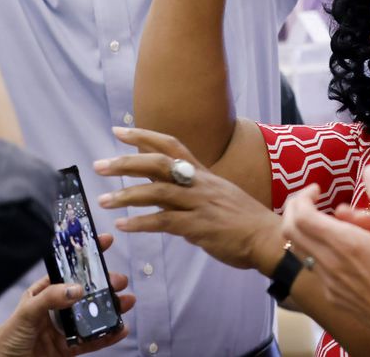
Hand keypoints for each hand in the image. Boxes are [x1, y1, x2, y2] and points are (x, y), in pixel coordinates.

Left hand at [0, 236, 134, 356]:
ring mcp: (64, 328)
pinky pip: (91, 341)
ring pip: (92, 316)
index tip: (104, 242)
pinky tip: (119, 330)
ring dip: (111, 309)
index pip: (68, 270)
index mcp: (44, 292)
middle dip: (105, 285)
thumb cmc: (6, 338)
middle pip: (86, 293)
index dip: (86, 256)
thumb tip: (77, 289)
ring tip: (127, 303)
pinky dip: (107, 336)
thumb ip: (50, 298)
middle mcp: (57, 308)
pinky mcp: (68, 348)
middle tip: (120, 282)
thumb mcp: (27, 312)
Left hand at [94, 128, 280, 272]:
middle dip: (126, 162)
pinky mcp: (200, 226)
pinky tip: (123, 226)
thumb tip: (165, 196)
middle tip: (100, 165)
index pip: (171, 144)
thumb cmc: (245, 221)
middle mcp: (200, 183)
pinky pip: (165, 222)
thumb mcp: (219, 196)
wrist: (269, 238)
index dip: (144, 136)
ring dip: (127, 195)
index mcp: (204, 173)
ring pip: (157, 192)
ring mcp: (200, 203)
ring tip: (104, 200)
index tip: (119, 131)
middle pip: (158, 162)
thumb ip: (191, 193)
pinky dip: (141, 223)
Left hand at [283, 166, 369, 355]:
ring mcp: (328, 282)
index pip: (300, 215)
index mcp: (344, 244)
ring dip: (306, 229)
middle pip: (290, 231)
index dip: (302, 196)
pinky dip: (316, 248)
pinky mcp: (333, 295)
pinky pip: (313, 266)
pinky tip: (341, 248)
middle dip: (296, 208)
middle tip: (315, 199)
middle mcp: (329, 263)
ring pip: (299, 249)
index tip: (319, 189)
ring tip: (330, 220)